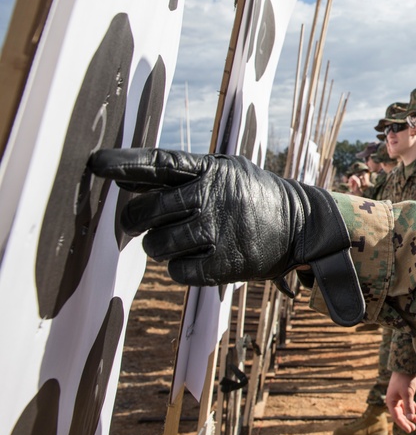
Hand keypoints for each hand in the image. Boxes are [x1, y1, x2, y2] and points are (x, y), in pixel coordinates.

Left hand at [88, 148, 364, 323]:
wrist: (302, 224)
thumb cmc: (250, 197)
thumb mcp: (223, 173)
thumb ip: (179, 176)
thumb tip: (124, 180)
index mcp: (211, 170)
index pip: (160, 163)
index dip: (126, 163)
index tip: (95, 163)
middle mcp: (214, 197)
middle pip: (146, 211)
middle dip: (134, 220)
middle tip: (139, 223)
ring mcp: (220, 230)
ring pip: (157, 245)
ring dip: (158, 246)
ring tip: (178, 240)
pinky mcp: (227, 262)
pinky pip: (178, 271)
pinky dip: (180, 268)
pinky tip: (198, 258)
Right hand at [386, 371, 415, 431]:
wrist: (405, 366)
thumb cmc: (404, 379)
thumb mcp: (408, 394)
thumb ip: (409, 406)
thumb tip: (410, 418)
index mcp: (391, 401)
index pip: (396, 416)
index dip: (403, 424)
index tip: (410, 430)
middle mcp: (393, 400)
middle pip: (399, 414)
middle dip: (407, 421)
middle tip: (413, 428)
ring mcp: (398, 396)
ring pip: (404, 409)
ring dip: (410, 414)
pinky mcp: (403, 392)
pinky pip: (407, 403)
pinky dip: (412, 407)